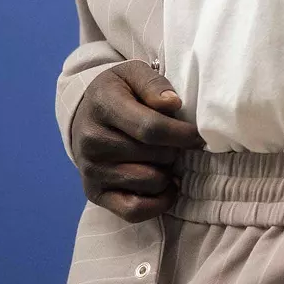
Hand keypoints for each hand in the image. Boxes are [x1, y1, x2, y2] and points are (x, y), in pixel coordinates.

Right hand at [70, 59, 203, 222]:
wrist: (85, 113)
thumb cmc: (120, 91)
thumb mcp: (134, 73)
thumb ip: (154, 84)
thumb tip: (173, 104)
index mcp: (103, 105)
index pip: (150, 128)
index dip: (182, 134)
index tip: (198, 137)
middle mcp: (92, 140)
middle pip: (155, 156)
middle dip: (175, 150)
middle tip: (175, 143)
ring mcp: (91, 169)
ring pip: (150, 182)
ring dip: (168, 173)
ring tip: (166, 159)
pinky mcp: (94, 193)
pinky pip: (134, 210)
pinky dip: (158, 203)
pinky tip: (166, 186)